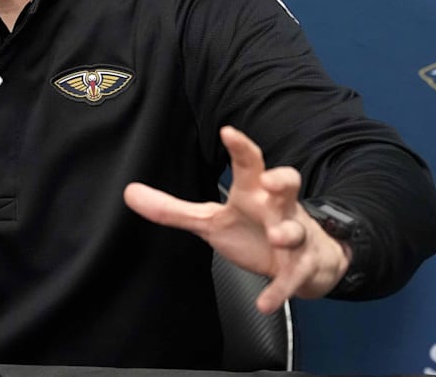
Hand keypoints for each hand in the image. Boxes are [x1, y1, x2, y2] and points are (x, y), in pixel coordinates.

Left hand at [123, 126, 350, 313]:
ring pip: (296, 229)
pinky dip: (280, 290)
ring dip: (287, 232)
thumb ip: (172, 209)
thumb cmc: (254, 229)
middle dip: (282, 180)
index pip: (250, 163)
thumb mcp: (211, 219)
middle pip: (287, 184)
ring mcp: (294, 235)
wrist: (306, 259)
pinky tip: (265, 304)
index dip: (241, 147)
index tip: (228, 132)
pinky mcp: (301, 266)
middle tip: (270, 180)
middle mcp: (278, 208)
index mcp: (254, 192)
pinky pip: (293, 277)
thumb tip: (129, 193)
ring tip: (276, 237)